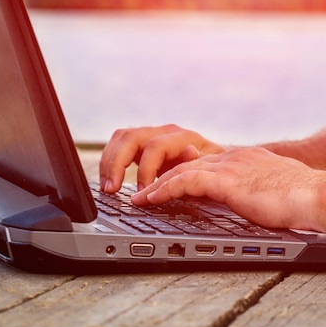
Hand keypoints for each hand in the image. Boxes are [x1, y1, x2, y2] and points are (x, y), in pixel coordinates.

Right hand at [99, 124, 225, 192]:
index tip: (142, 194)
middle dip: (117, 164)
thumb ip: (200, 163)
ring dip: (110, 162)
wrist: (218, 168)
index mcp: (184, 138)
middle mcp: (167, 132)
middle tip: (111, 189)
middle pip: (131, 137)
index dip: (145, 171)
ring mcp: (154, 135)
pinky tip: (109, 181)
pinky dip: (111, 161)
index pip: (155, 147)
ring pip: (122, 137)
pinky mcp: (145, 145)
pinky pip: (120, 144)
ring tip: (107, 187)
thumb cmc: (216, 173)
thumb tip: (189, 152)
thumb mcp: (213, 172)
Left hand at [131, 147, 325, 229]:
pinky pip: (186, 180)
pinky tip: (151, 199)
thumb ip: (257, 191)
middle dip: (160, 177)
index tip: (164, 185)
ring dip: (155, 186)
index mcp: (243, 159)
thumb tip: (256, 202)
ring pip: (180, 170)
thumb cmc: (304, 198)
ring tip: (138, 199)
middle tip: (142, 191)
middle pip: (185, 162)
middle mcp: (232, 158)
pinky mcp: (228, 181)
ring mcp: (229, 167)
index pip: (202, 162)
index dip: (179, 173)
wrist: (318, 196)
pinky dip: (165, 189)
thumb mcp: (274, 189)